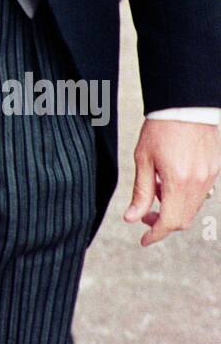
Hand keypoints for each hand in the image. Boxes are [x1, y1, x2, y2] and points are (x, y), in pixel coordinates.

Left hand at [124, 119, 220, 245]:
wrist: (184, 104)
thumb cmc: (160, 127)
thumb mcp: (143, 158)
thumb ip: (140, 191)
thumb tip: (131, 218)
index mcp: (178, 181)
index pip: (168, 221)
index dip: (155, 234)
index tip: (144, 240)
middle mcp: (198, 183)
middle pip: (183, 219)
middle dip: (163, 222)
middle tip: (145, 213)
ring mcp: (210, 177)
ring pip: (193, 208)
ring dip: (174, 208)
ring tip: (158, 188)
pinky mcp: (215, 169)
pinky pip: (201, 194)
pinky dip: (186, 197)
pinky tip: (172, 180)